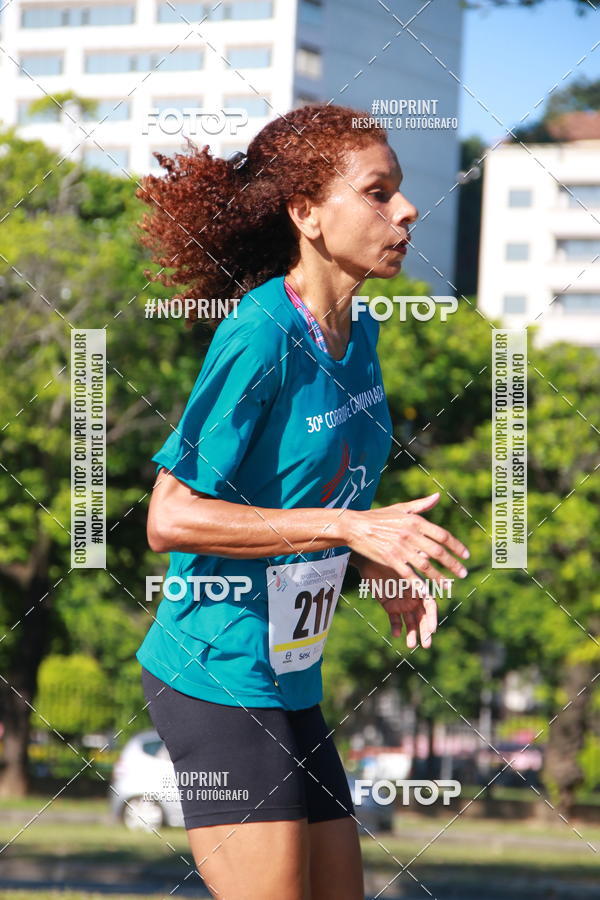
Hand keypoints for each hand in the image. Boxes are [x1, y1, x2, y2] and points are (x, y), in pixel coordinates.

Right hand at [344, 492, 469, 586]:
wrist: (355, 526)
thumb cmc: (378, 516)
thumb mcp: (400, 507)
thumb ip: (421, 504)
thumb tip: (437, 496)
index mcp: (415, 521)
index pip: (442, 535)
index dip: (457, 546)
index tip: (466, 556)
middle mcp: (410, 534)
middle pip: (438, 552)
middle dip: (453, 564)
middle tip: (464, 573)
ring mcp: (400, 547)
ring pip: (425, 565)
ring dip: (440, 577)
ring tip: (450, 586)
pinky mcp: (390, 559)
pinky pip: (408, 574)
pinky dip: (419, 584)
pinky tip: (427, 592)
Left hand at [357, 557, 438, 647]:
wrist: (368, 559)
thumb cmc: (387, 558)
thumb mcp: (401, 564)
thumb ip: (414, 568)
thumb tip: (427, 559)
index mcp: (419, 587)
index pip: (430, 606)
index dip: (432, 618)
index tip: (432, 630)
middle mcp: (412, 597)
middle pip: (422, 617)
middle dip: (425, 631)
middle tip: (426, 645)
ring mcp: (401, 603)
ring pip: (410, 622)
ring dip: (412, 633)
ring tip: (411, 645)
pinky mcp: (389, 606)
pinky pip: (395, 620)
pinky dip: (397, 628)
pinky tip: (396, 634)